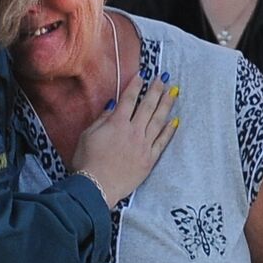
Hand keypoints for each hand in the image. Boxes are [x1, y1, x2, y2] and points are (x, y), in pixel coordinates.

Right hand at [71, 73, 178, 206]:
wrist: (97, 187)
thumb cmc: (87, 161)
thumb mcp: (87, 135)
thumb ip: (102, 119)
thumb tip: (113, 105)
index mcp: (117, 123)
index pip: (129, 99)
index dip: (136, 86)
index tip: (144, 75)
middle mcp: (133, 131)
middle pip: (148, 106)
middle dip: (156, 90)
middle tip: (164, 78)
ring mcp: (144, 145)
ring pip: (159, 120)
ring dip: (167, 105)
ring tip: (174, 92)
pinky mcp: (150, 159)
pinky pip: (162, 141)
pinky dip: (170, 130)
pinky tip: (175, 120)